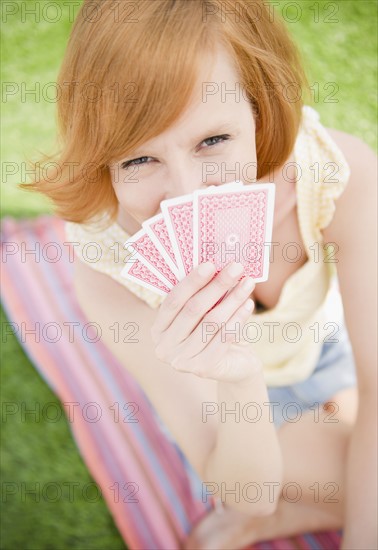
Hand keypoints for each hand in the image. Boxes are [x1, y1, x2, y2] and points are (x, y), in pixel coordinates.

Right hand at [150, 261, 262, 382]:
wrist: (233, 365)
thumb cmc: (215, 331)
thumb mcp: (204, 313)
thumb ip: (203, 294)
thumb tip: (218, 265)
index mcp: (158, 329)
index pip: (173, 301)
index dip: (191, 282)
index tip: (210, 264)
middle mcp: (165, 347)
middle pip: (193, 309)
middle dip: (217, 285)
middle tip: (236, 267)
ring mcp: (182, 361)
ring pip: (211, 322)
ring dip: (232, 299)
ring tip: (247, 283)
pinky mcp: (203, 369)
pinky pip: (224, 337)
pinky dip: (238, 318)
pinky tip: (249, 304)